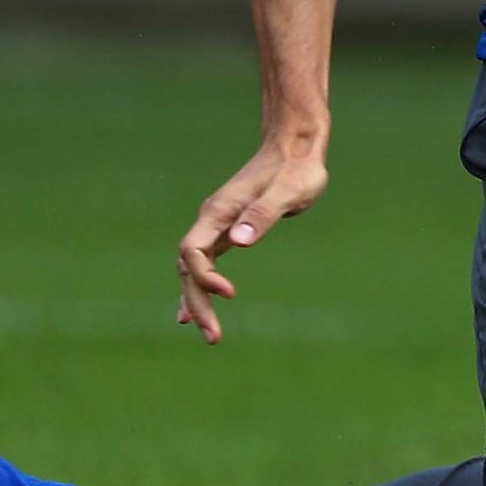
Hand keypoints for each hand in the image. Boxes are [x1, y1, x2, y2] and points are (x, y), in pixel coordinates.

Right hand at [174, 134, 331, 342]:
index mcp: (220, 211)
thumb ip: (263, 213)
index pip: (193, 251)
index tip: (230, 293)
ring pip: (193, 269)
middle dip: (198, 302)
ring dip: (199, 301)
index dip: (204, 276)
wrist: (295, 147)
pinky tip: (194, 313)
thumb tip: (239, 240)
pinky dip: (199, 288)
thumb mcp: (288, 191)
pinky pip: (204, 265)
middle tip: (214, 337)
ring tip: (211, 335)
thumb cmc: (296, 169)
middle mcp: (212, 219)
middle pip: (189, 268)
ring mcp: (217, 225)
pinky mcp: (228, 230)